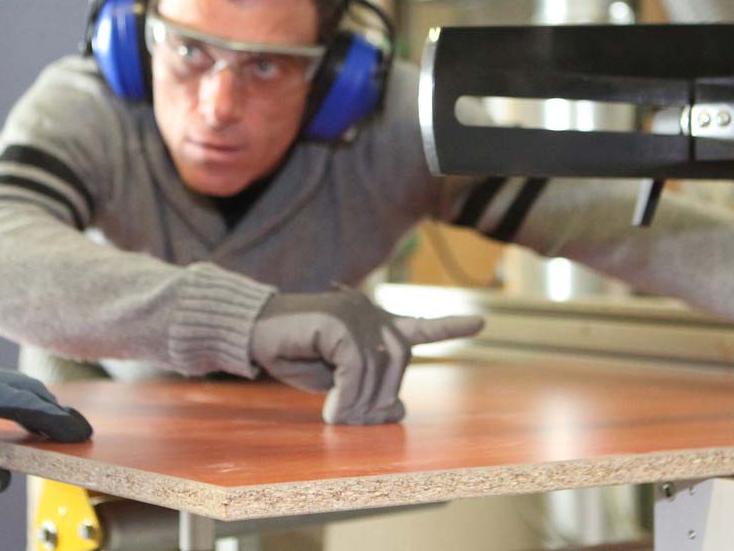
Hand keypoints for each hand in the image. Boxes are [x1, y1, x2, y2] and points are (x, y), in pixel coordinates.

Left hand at [0, 357, 91, 493]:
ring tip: (56, 426)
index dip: (57, 419)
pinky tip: (23, 419)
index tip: (80, 430)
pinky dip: (19, 403)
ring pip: (15, 386)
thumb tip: (0, 485)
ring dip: (37, 405)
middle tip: (78, 429)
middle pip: (28, 388)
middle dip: (54, 410)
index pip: (28, 403)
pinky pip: (1, 388)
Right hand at [250, 289, 483, 423]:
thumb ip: (367, 387)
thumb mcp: (335, 379)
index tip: (480, 323)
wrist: (252, 331)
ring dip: (360, 401)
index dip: (450, 327)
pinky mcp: (338, 321)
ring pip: (378, 366)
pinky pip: (356, 365)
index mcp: (373, 323)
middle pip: (399, 361)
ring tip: (338, 418)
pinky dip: (347, 393)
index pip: (419, 326)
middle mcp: (370, 313)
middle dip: (381, 397)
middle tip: (353, 422)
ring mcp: (355, 312)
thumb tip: (398, 408)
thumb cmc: (292, 353)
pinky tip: (331, 409)